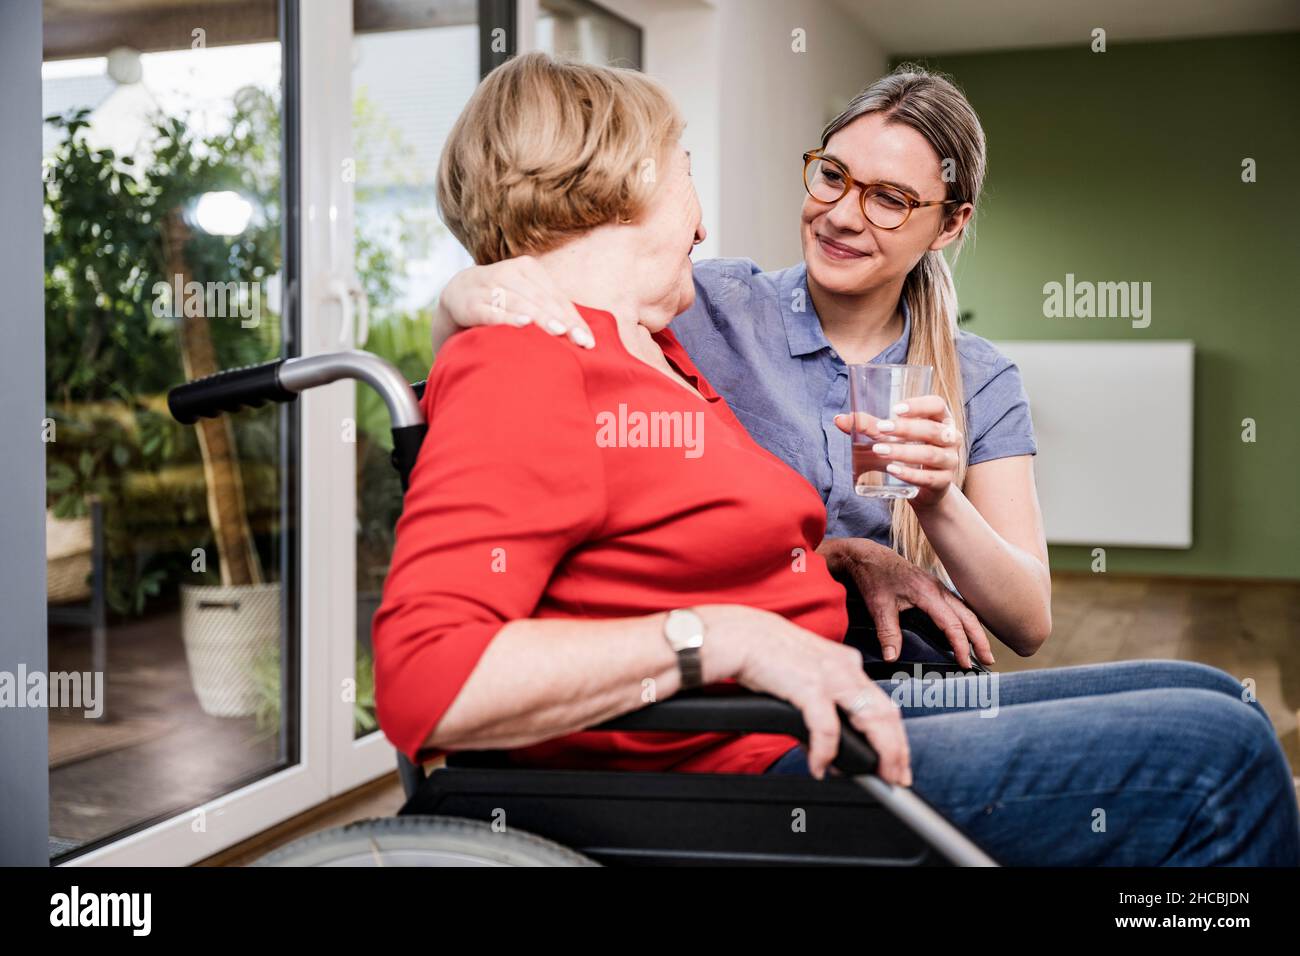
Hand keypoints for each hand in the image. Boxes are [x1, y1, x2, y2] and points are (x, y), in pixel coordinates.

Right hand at [434, 255, 594, 347]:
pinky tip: (523, 325)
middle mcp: (508, 273)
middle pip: (541, 300)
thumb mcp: (526, 298)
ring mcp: (488, 285)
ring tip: (558, 332)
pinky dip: (508, 318)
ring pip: (519, 304)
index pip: (556, 297)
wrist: (457, 292)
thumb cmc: (502, 299)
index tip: (588, 342)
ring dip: (540, 318)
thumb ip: (550, 311)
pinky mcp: (470, 302)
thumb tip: (584, 336)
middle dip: (562, 321)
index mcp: (528, 269)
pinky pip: (491, 311)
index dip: (573, 319)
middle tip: (579, 341)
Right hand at [699, 605, 910, 785]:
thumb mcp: (805, 669)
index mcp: (846, 662)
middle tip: (896, 778)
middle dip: (897, 751)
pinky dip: (827, 752)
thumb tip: (826, 731)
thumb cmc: (764, 651)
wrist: (737, 634)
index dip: (895, 736)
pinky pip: (827, 729)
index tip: (895, 758)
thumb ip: (822, 693)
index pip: (883, 703)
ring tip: (878, 777)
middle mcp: (845, 668)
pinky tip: (820, 766)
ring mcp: (830, 676)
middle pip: (887, 715)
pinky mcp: (809, 686)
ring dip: (880, 755)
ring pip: (872, 721)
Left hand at [819, 538, 993, 668]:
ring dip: (975, 629)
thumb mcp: (878, 606)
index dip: (960, 645)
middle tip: (988, 661)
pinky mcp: (933, 587)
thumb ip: (888, 633)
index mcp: (927, 593)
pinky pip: (957, 604)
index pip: (952, 624)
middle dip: (979, 639)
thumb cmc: (874, 577)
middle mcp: (938, 589)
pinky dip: (966, 619)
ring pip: (965, 609)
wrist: (867, 555)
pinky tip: (967, 630)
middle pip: (967, 616)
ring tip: (983, 650)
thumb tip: (892, 658)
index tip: (965, 664)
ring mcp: (937, 586)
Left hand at [834, 394, 961, 509]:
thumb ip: (869, 427)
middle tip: (881, 429)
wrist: (924, 488)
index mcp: (941, 419)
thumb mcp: (891, 437)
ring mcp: (950, 461)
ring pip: (930, 454)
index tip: (896, 409)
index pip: (937, 405)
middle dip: (906, 429)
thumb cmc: (908, 453)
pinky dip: (909, 474)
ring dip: (903, 452)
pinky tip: (892, 470)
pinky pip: (928, 478)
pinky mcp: (943, 482)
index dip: (919, 405)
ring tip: (880, 451)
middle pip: (933, 430)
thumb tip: (839, 419)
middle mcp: (951, 438)